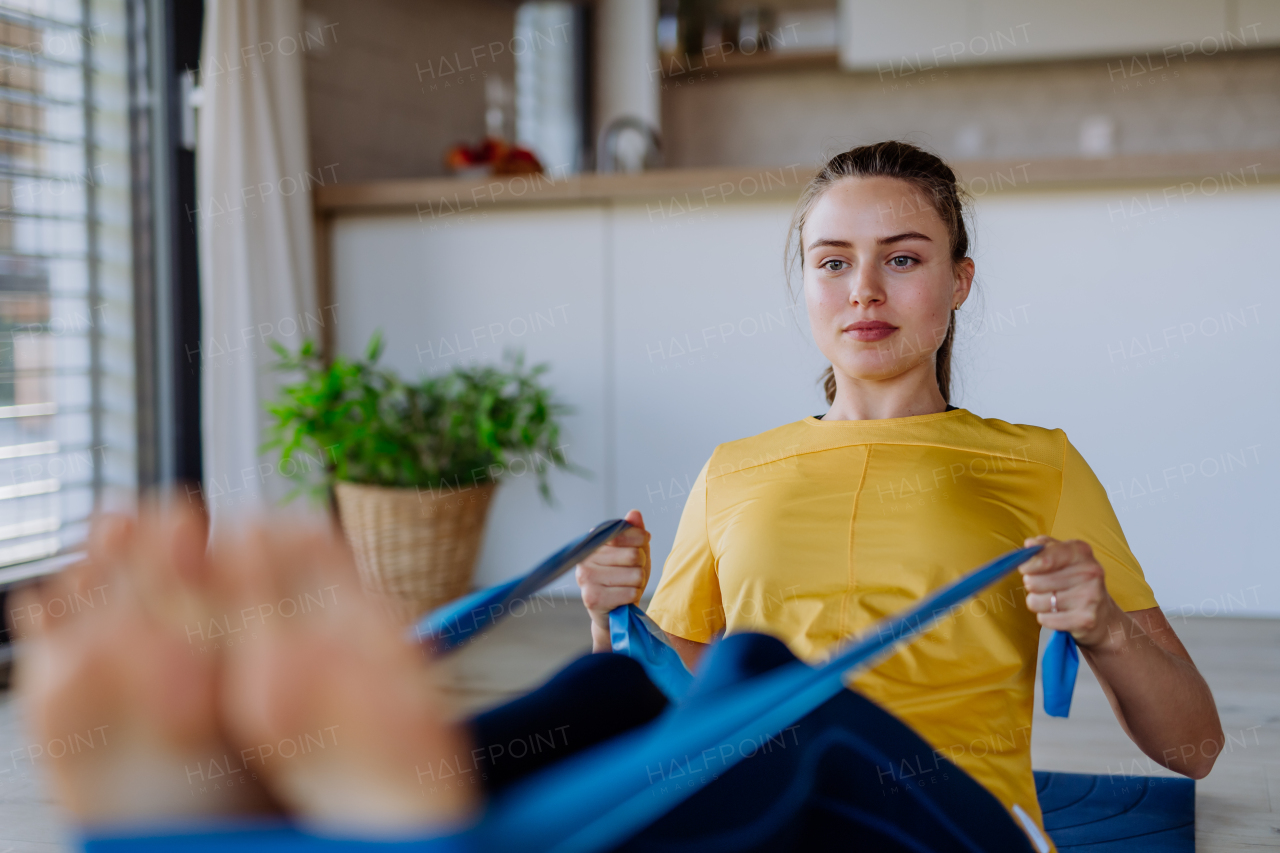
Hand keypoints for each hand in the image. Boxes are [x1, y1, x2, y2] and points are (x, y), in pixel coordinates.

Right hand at [576, 509, 650, 651]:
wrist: (614, 614)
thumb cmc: (625, 579)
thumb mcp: (635, 552)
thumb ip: (635, 532)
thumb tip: (634, 514)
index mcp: (594, 543)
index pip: (625, 532)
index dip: (640, 541)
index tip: (640, 548)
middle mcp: (585, 558)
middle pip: (633, 555)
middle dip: (640, 567)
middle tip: (632, 575)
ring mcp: (586, 578)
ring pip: (634, 575)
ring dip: (637, 584)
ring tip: (627, 587)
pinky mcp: (592, 599)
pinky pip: (630, 593)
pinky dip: (633, 597)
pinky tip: (623, 599)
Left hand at [1019, 536, 1120, 648]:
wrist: (1105, 614)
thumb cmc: (1077, 581)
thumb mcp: (1065, 557)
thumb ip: (1044, 547)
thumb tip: (1029, 544)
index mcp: (1081, 552)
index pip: (1044, 558)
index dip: (1027, 565)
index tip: (1025, 568)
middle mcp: (1089, 572)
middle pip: (1033, 582)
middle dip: (1031, 585)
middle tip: (1045, 586)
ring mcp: (1090, 597)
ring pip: (1036, 601)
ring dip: (1038, 603)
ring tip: (1054, 600)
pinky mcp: (1086, 619)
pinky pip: (1044, 619)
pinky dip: (1046, 618)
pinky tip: (1060, 613)